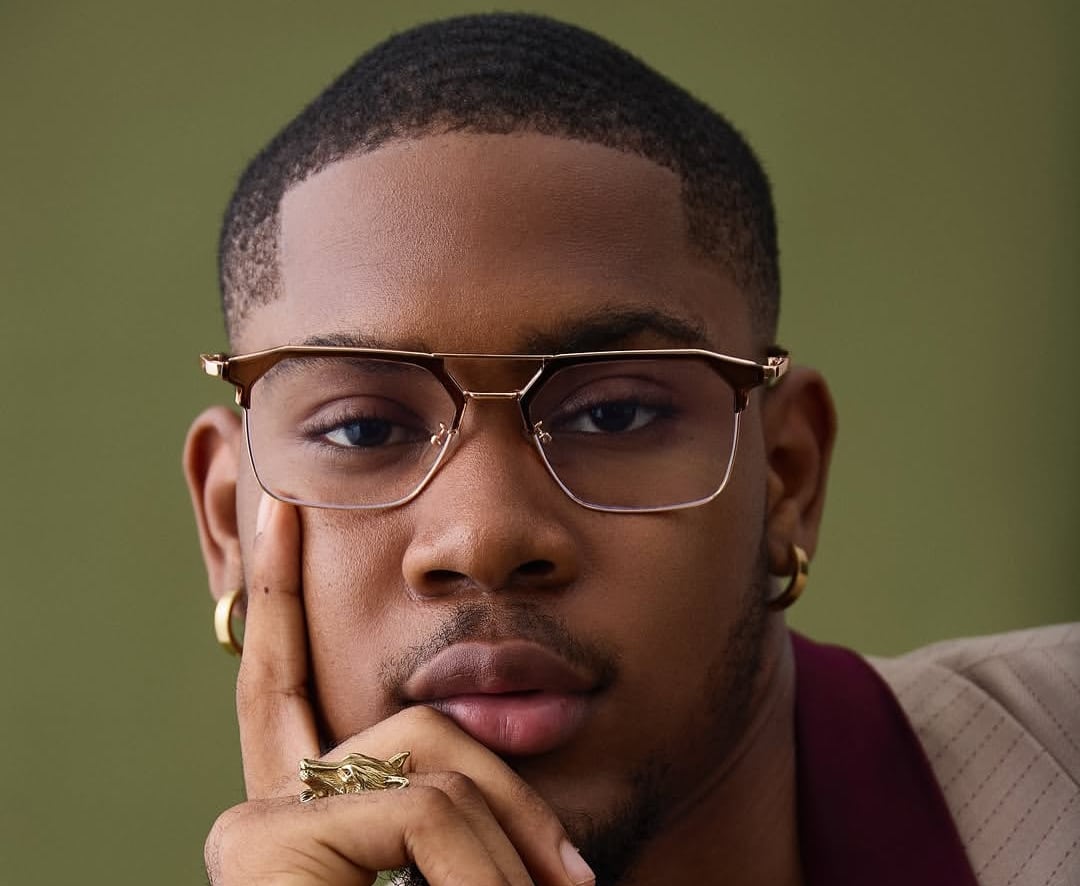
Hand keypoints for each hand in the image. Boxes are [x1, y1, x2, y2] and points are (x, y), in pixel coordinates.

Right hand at [204, 493, 595, 885]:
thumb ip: (455, 787)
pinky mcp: (266, 844)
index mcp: (301, 811)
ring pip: (429, 745)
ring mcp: (255, 826)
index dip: (281, 588)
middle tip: (571, 881)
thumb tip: (523, 715)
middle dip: (507, 784)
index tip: (284, 507)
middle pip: (410, 717)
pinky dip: (488, 867)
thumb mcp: (466, 861)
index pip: (283, 677)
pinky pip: (427, 805)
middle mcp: (261, 807)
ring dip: (515, 839)